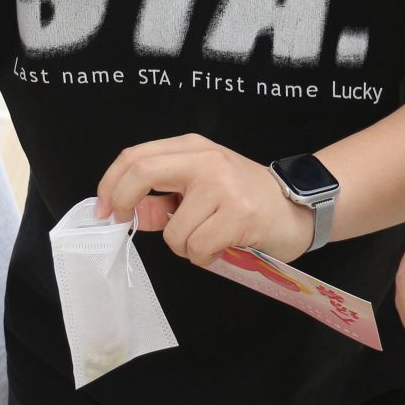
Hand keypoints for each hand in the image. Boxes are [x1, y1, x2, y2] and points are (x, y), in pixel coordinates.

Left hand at [95, 133, 313, 264]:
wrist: (299, 207)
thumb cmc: (247, 198)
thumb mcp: (203, 188)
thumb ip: (165, 199)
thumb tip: (131, 211)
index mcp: (193, 148)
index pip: (136, 157)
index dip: (110, 184)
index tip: (105, 210)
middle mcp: (206, 160)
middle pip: (142, 173)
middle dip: (123, 203)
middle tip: (124, 223)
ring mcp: (223, 186)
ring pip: (173, 231)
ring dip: (185, 246)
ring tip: (209, 238)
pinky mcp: (239, 215)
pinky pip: (197, 248)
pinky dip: (204, 256)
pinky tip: (223, 245)